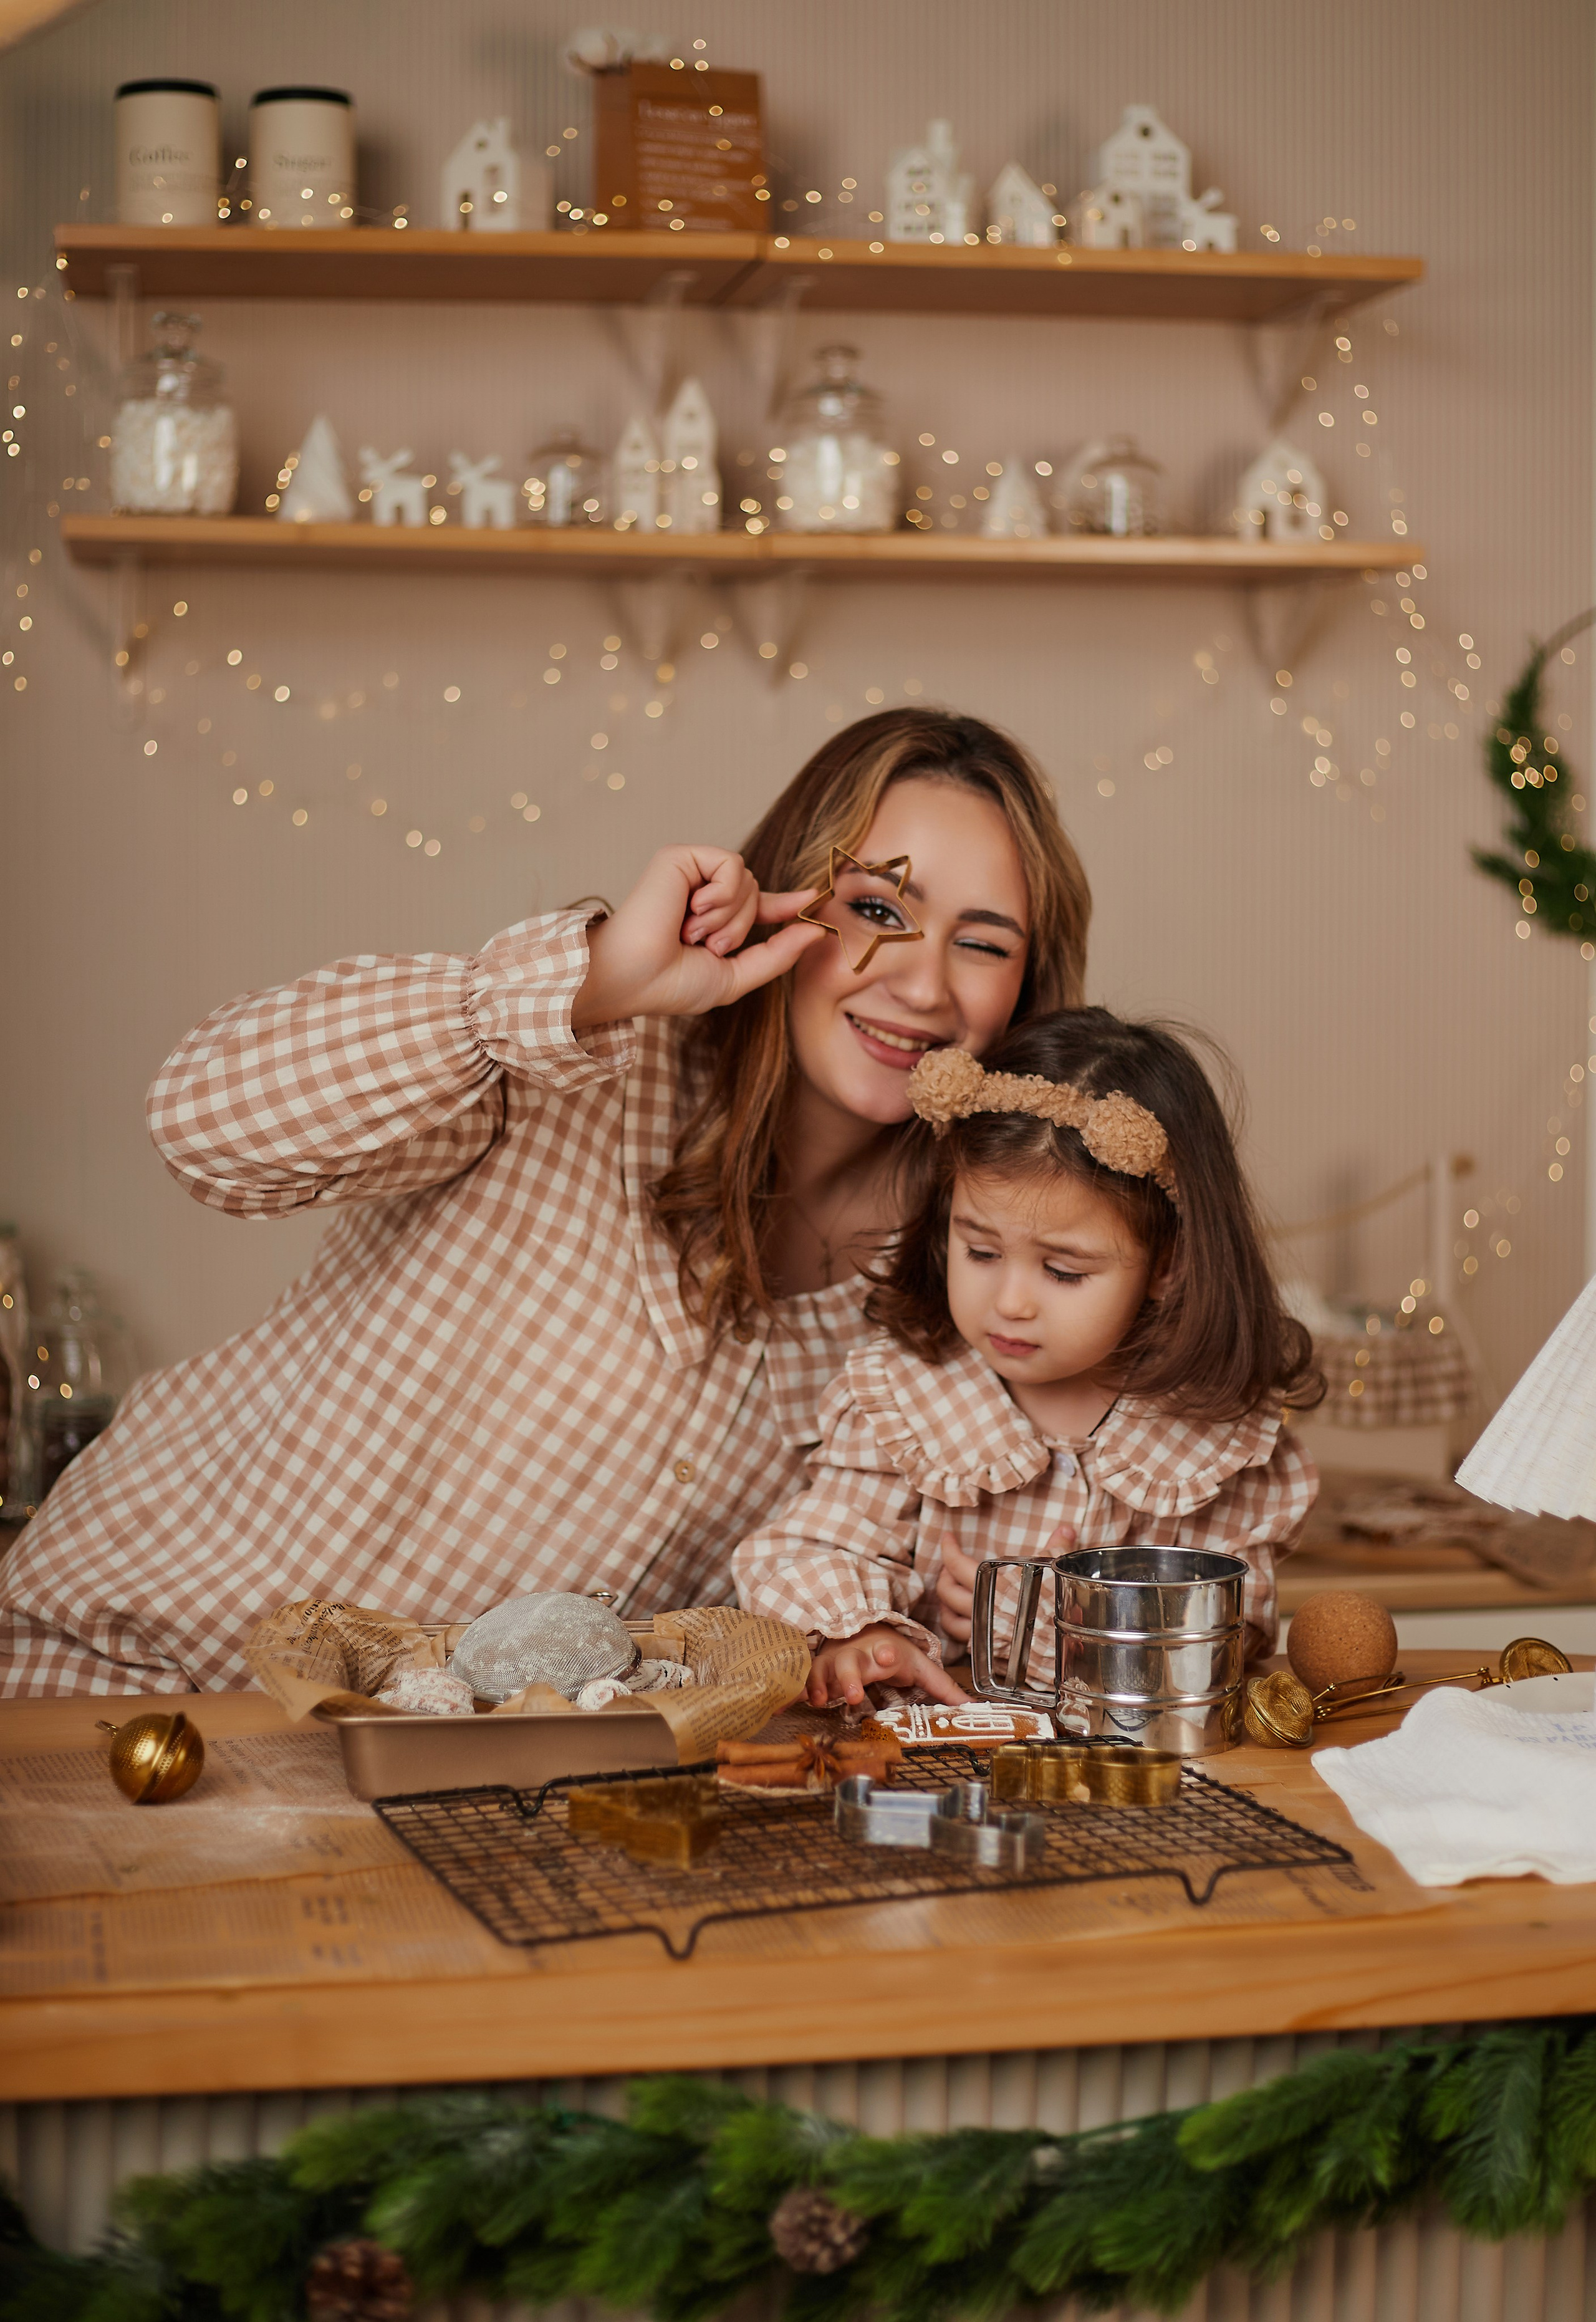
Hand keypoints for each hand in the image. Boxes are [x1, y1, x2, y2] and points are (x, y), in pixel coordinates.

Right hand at [572, 846, 822, 1027]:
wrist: (634, 977)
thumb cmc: (671, 984)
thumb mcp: (736, 976)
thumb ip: (777, 954)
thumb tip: (817, 931)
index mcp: (710, 919)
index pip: (756, 904)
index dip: (784, 903)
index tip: (811, 899)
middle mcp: (699, 892)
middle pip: (756, 892)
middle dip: (740, 927)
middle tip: (704, 946)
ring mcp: (689, 872)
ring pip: (747, 879)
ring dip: (727, 917)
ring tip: (691, 932)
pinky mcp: (680, 857)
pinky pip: (730, 865)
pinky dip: (721, 894)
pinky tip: (692, 910)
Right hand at [806, 1623, 968, 1708]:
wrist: (862, 1632)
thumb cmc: (894, 1654)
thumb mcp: (920, 1667)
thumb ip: (944, 1688)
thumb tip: (974, 1707)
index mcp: (886, 1653)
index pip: (889, 1652)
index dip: (888, 1654)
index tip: (888, 1656)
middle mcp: (859, 1655)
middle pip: (851, 1662)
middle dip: (850, 1677)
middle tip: (853, 1695)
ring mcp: (836, 1661)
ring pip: (824, 1669)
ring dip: (821, 1683)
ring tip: (820, 1699)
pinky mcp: (820, 1670)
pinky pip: (807, 1678)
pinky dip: (799, 1688)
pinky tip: (793, 1699)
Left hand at [935, 1525, 1077, 1643]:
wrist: (1062, 1644)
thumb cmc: (1056, 1604)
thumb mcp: (1056, 1568)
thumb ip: (1057, 1546)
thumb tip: (1066, 1529)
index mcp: (994, 1584)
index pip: (957, 1564)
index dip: (948, 1550)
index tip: (947, 1538)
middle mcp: (983, 1607)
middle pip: (947, 1591)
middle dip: (943, 1576)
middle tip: (948, 1568)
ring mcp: (982, 1630)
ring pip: (948, 1618)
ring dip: (944, 1604)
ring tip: (950, 1593)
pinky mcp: (987, 1649)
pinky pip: (962, 1639)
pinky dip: (956, 1627)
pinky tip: (962, 1620)